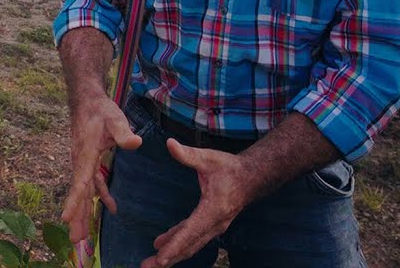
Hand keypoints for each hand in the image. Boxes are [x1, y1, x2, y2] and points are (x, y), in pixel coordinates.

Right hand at [60, 94, 142, 242]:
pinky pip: (92, 184)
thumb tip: (135, 143)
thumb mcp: (115, 119)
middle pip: (78, 194)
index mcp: (85, 155)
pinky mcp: (89, 161)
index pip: (79, 182)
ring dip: (83, 213)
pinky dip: (99, 197)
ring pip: (83, 192)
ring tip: (82, 236)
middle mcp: (80, 162)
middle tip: (75, 240)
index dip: (73, 201)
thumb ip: (124, 133)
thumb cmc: (100, 109)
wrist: (87, 100)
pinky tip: (110, 208)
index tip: (65, 218)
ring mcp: (83, 163)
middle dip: (77, 217)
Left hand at [141, 140, 252, 267]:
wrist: (252, 177)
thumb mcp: (208, 158)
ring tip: (152, 264)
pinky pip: (192, 238)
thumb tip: (170, 143)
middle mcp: (215, 223)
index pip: (190, 231)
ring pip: (191, 245)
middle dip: (169, 258)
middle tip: (148, 267)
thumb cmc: (230, 167)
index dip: (174, 245)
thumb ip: (188, 154)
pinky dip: (178, 244)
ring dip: (172, 255)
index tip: (160, 258)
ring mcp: (214, 226)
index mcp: (213, 209)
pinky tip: (162, 246)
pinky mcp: (211, 225)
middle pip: (189, 245)